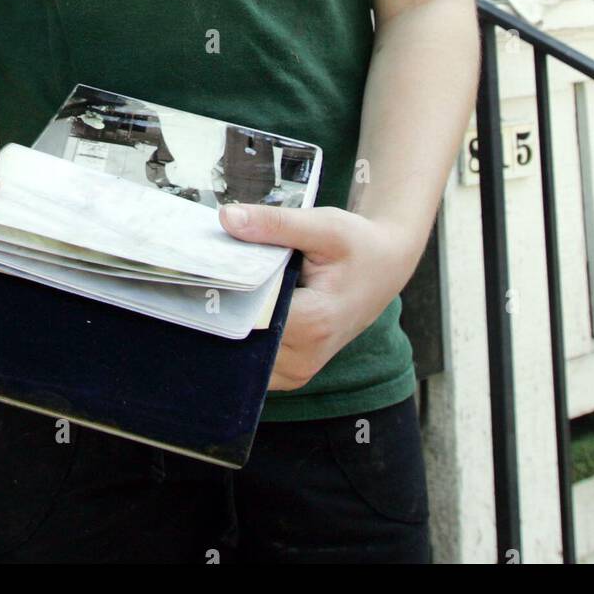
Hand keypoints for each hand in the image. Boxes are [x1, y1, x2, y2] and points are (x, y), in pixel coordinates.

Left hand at [219, 202, 415, 391]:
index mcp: (312, 322)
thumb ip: (274, 224)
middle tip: (211, 276)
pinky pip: (252, 362)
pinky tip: (246, 306)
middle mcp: (304, 357)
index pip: (245, 316)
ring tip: (231, 288)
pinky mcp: (293, 374)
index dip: (223, 291)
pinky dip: (243, 336)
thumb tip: (227, 219)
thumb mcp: (323, 225)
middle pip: (238, 338)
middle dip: (222, 308)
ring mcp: (298, 372)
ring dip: (231, 324)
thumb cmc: (358, 245)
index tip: (207, 269)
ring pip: (240, 355)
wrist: (386, 269)